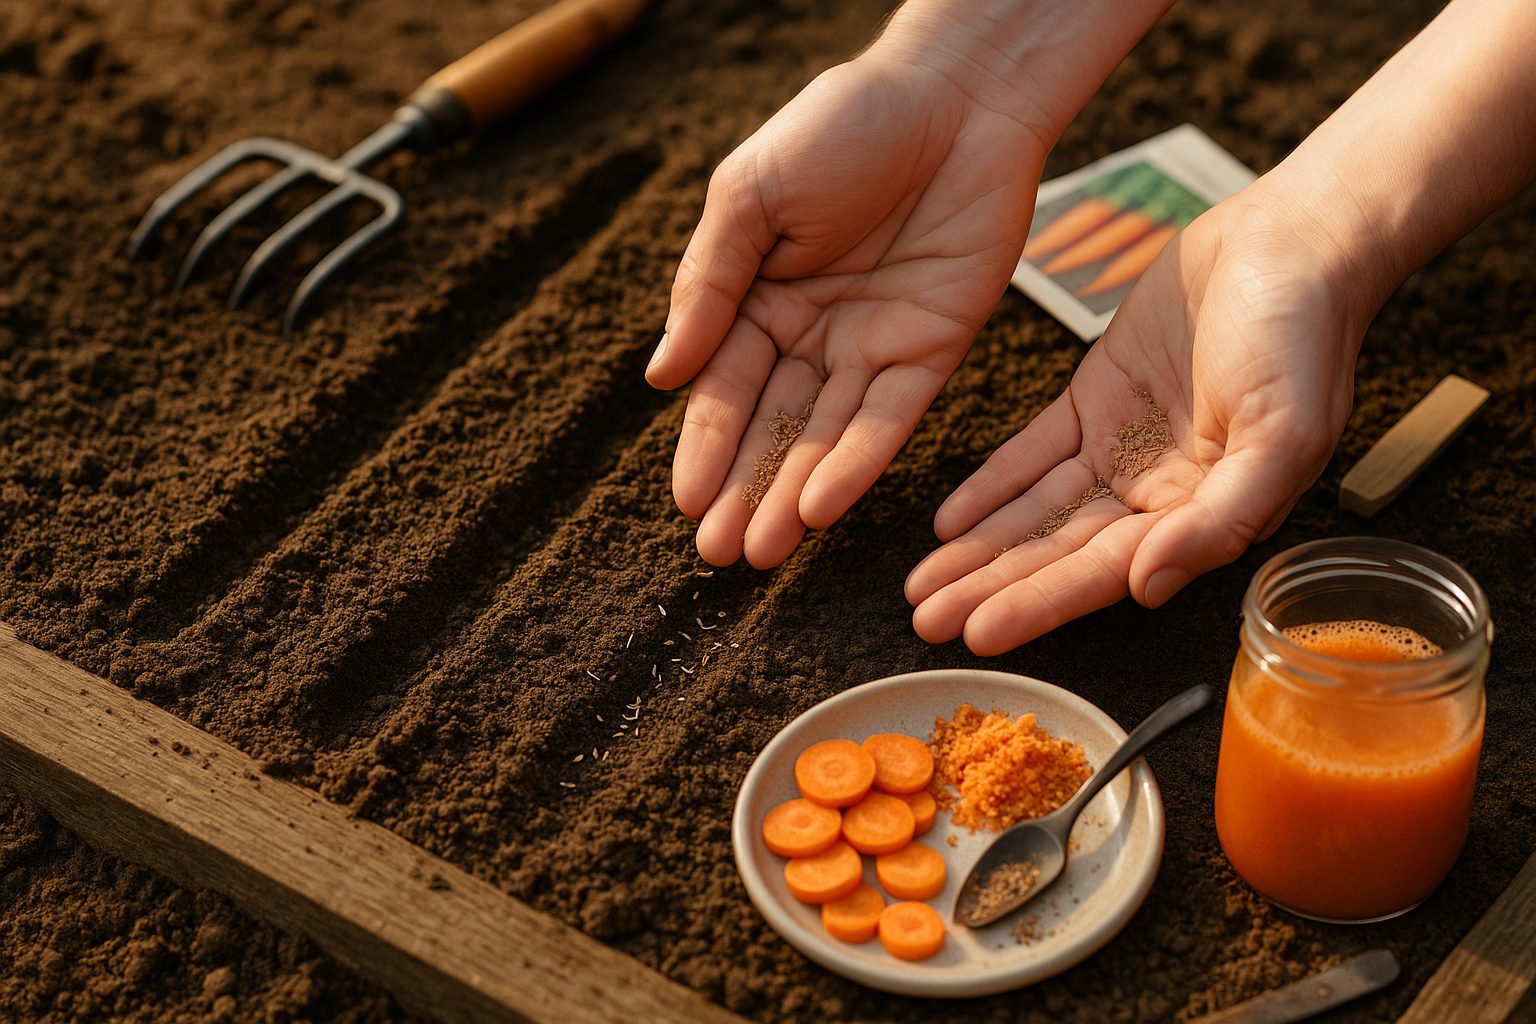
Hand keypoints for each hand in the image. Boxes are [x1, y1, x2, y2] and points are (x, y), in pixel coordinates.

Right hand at [646, 51, 1048, 567]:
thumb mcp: (750, 197)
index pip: (724, 389)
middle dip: (744, 490)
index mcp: (757, 298)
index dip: (705, 448)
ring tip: (763, 552)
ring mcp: (871, 346)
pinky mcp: (931, 350)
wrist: (953, 95)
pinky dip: (857, 462)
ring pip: (825, 437)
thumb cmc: (839, 127)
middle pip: (772, 428)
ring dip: (793, 495)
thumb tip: (660, 377)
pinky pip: (889, 418)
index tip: (686, 506)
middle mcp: (812, 334)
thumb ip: (708, 287)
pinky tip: (822, 506)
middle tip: (720, 556)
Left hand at [905, 190, 1370, 653]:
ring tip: (921, 586)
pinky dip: (991, 485)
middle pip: (1058, 552)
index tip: (978, 632)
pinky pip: (1033, 452)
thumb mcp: (1283, 433)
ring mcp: (1122, 448)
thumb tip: (1150, 586)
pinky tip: (948, 520)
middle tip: (926, 622)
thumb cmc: (1306, 338)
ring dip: (980, 548)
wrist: (1294, 242)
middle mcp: (1157, 494)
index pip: (1105, 571)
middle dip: (991, 588)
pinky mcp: (1095, 400)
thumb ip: (1222, 517)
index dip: (1040, 603)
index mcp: (1204, 514)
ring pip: (1037, 510)